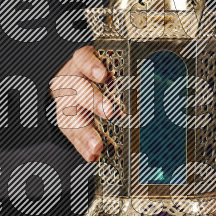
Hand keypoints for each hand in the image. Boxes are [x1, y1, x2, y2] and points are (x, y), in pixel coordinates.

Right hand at [50, 46, 115, 161]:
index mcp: (81, 63)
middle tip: (109, 112)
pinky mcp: (64, 121)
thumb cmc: (95, 76)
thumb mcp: (105, 67)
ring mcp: (65, 102)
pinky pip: (71, 135)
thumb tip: (151, 80)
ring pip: (71, 116)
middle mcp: (71, 82)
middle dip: (93, 101)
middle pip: (77, 89)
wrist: (68, 83)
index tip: (103, 75)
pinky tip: (92, 155)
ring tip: (98, 146)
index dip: (92, 66)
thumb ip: (121, 74)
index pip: (83, 59)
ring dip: (86, 133)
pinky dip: (82, 147)